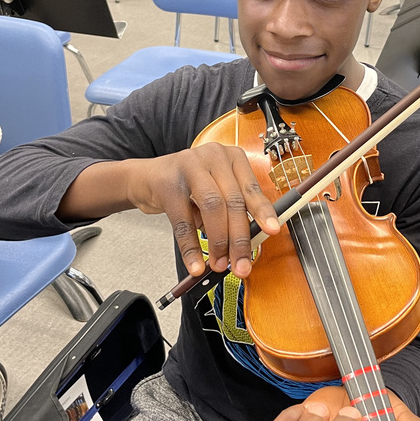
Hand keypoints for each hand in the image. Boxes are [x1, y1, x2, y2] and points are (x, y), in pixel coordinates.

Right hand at [123, 142, 279, 277]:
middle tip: (242, 264)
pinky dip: (191, 247)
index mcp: (232, 158)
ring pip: (212, 207)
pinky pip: (183, 221)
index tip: (273, 230)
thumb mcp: (216, 190)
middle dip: (239, 238)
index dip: (263, 211)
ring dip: (219, 241)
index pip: (251, 187)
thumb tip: (247, 244)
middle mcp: (213, 156)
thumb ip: (233, 209)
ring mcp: (189, 166)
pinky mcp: (168, 183)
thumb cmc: (188, 185)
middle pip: (232, 200)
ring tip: (219, 264)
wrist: (147, 178)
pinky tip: (195, 264)